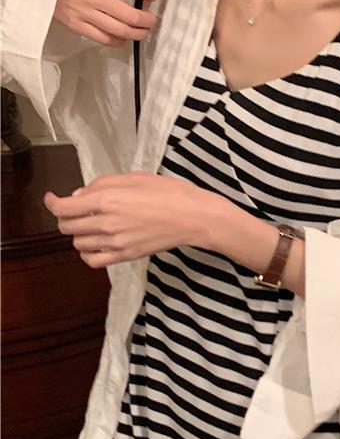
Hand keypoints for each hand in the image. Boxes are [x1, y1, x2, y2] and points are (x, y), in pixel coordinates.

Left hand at [44, 171, 213, 268]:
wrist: (190, 216)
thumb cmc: (166, 191)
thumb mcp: (133, 177)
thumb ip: (102, 185)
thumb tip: (79, 196)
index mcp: (107, 200)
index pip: (65, 208)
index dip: (52, 203)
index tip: (50, 197)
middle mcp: (106, 224)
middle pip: (67, 227)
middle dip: (64, 217)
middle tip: (72, 209)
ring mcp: (115, 244)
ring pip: (78, 244)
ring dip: (77, 234)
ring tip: (88, 224)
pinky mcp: (124, 257)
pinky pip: (94, 261)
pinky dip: (87, 254)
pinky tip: (94, 244)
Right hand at [54, 0, 159, 48]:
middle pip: (129, 15)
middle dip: (147, 19)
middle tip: (153, 19)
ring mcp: (87, 14)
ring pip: (119, 30)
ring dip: (136, 33)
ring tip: (144, 31)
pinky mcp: (79, 26)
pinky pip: (102, 38)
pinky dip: (117, 41)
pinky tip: (123, 38)